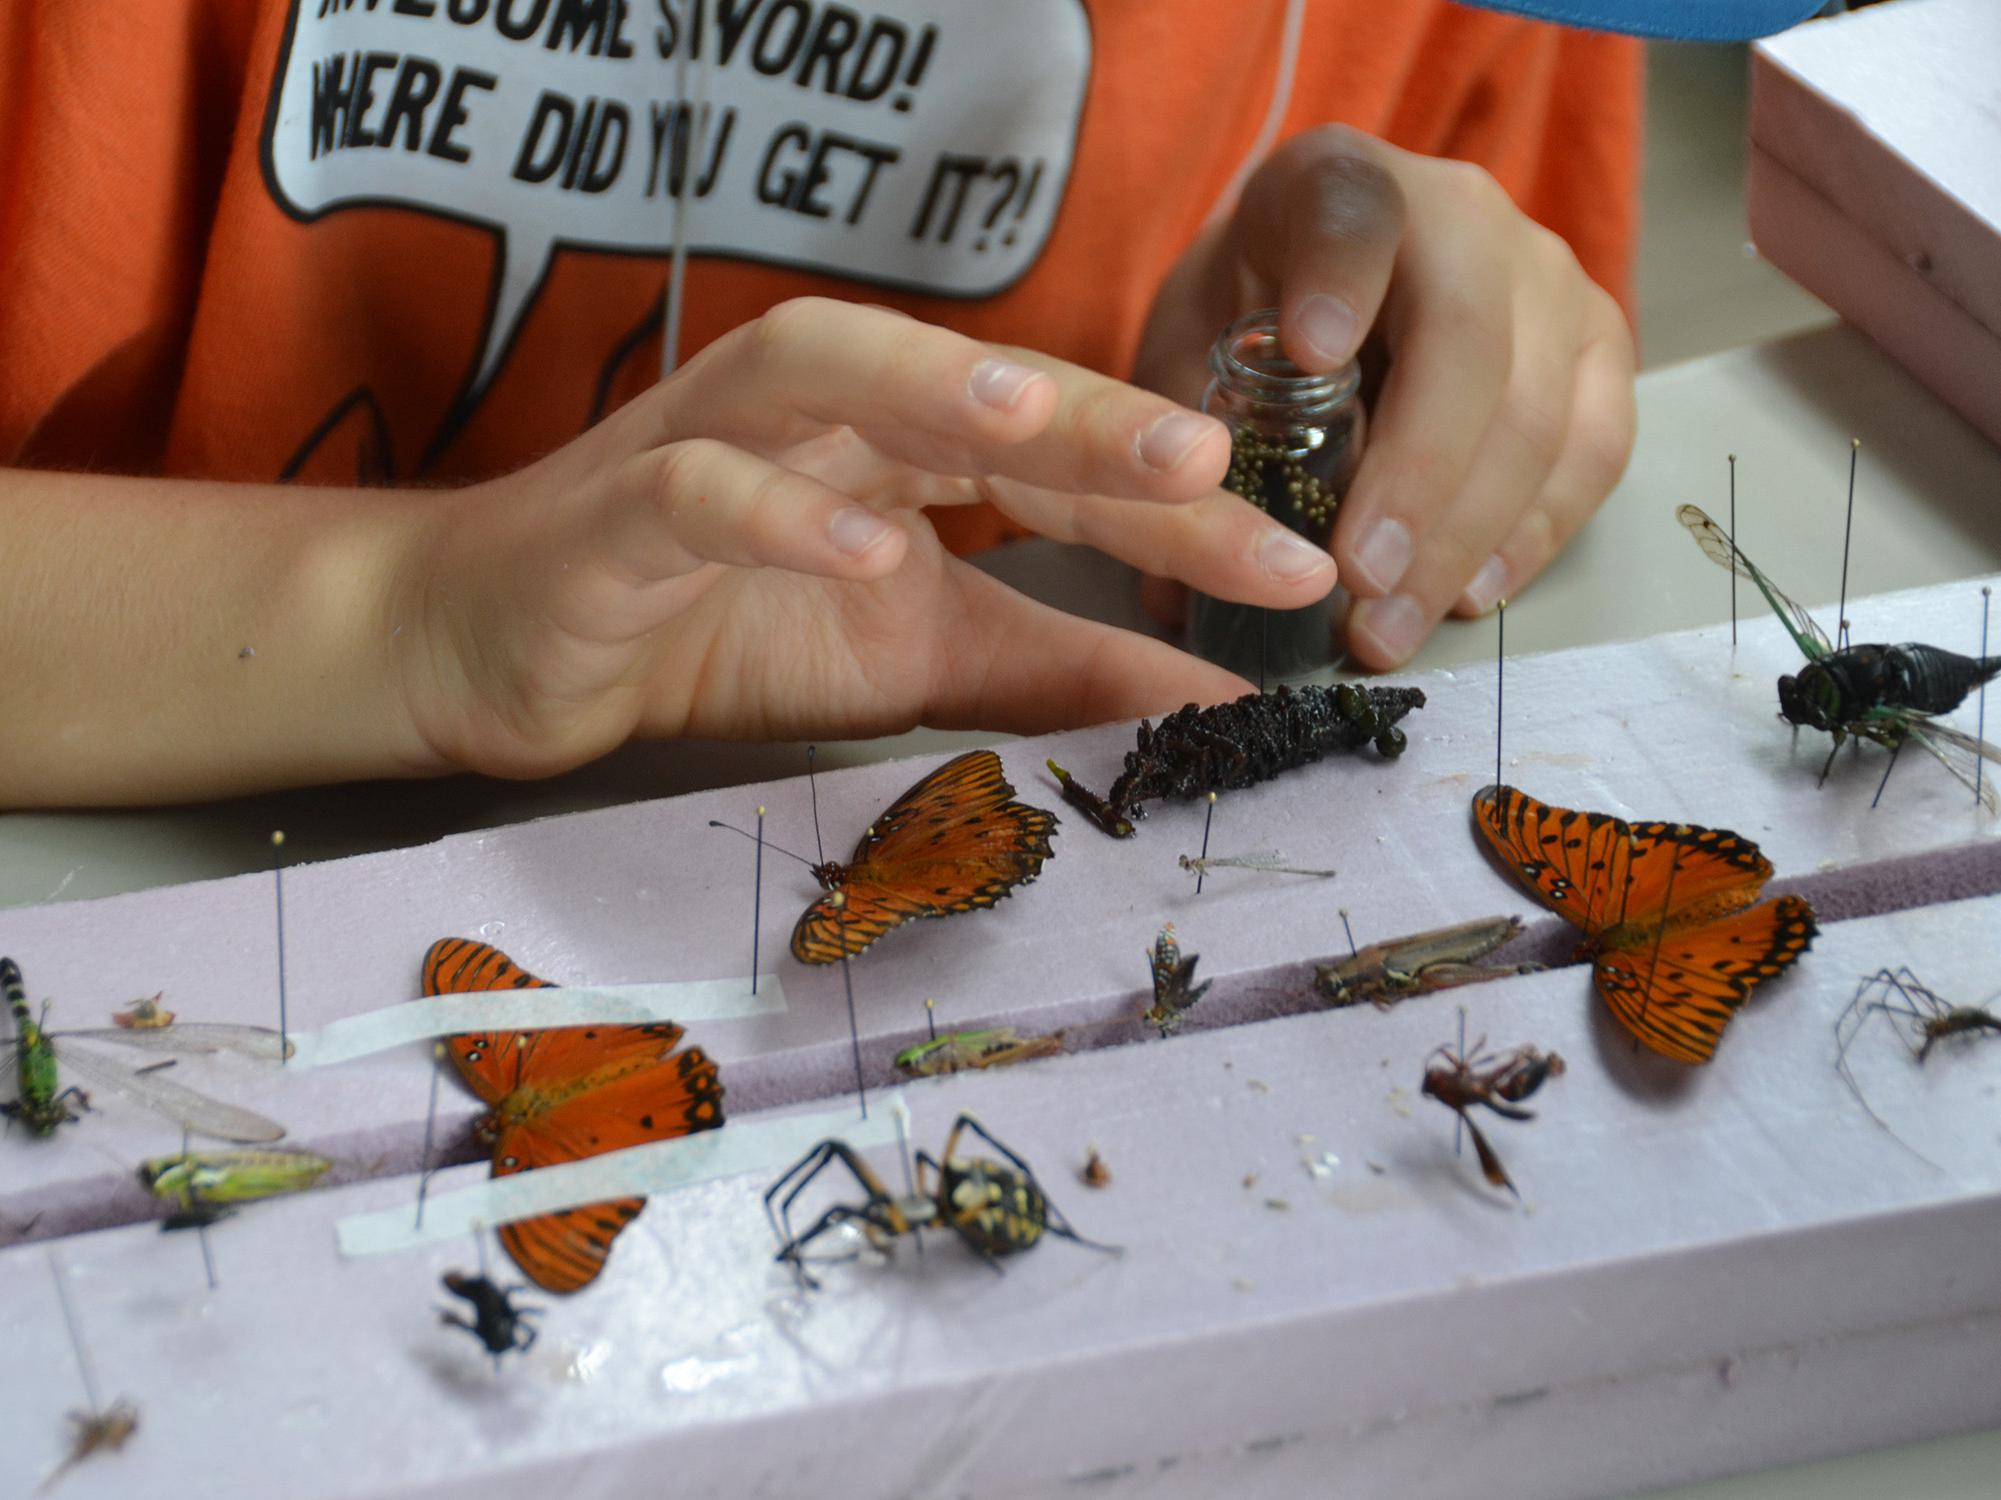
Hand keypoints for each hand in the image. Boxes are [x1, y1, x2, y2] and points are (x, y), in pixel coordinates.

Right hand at [394, 298, 1339, 776]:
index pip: (1061, 460)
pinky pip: (699, 488)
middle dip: (1091, 418)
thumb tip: (1210, 704)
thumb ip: (1061, 670)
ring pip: (823, 373)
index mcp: (907, 451)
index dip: (1177, 505)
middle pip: (967, 386)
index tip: (1295, 571)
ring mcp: (715, 448)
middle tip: (1215, 457)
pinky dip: (777, 511)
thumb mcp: (922, 659)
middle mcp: (824, 421)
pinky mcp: (619, 510)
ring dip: (930, 388)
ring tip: (1041, 428)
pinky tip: (862, 549)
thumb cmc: (719, 631)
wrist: (513, 651)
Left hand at [1133, 125, 1637, 668]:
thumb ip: (1181, 428)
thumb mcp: (1192, 343)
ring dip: (1465, 537)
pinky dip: (1532, 536)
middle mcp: (1464, 214)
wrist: (1335, 282)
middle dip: (1415, 477)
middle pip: (1467, 342)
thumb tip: (1177, 574)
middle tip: (1358, 578)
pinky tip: (1468, 595)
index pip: (1352, 216)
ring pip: (1538, 412)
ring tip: (1393, 623)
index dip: (1339, 281)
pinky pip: (1593, 451)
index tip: (1310, 351)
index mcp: (1339, 186)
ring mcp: (1547, 279)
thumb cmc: (1257, 314)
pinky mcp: (1597, 348)